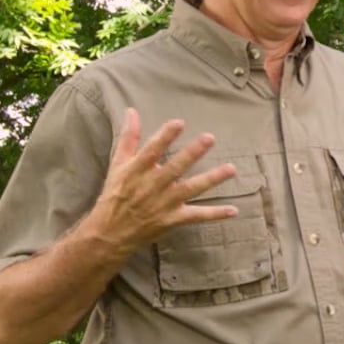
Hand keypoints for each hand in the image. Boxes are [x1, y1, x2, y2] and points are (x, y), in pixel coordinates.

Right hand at [89, 110, 238, 254]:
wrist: (109, 232)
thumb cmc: (115, 194)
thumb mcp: (118, 164)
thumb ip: (128, 137)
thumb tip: (131, 111)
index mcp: (137, 170)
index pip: (152, 151)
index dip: (165, 136)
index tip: (179, 122)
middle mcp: (152, 186)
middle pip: (175, 168)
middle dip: (192, 153)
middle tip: (209, 138)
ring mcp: (164, 203)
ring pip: (190, 189)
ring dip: (211, 179)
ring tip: (231, 169)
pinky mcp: (173, 219)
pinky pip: (196, 216)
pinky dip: (214, 214)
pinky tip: (233, 210)